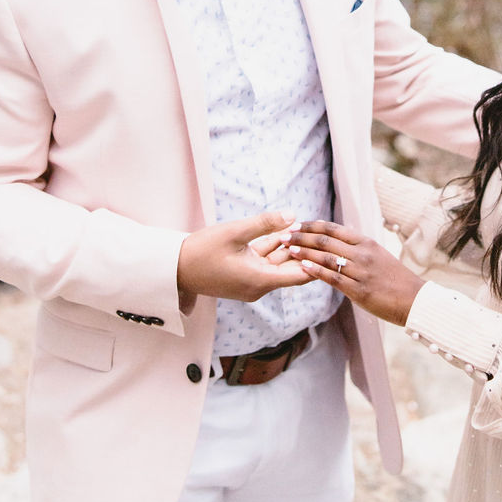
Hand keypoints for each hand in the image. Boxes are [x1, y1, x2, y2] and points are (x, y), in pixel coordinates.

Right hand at [177, 212, 310, 313]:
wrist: (175, 268)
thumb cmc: (202, 251)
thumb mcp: (234, 232)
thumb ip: (264, 223)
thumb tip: (293, 215)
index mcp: (260, 280)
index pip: (300, 275)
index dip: (315, 259)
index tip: (326, 243)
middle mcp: (259, 286)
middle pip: (291, 268)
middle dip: (303, 248)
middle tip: (318, 228)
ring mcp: (251, 283)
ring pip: (278, 263)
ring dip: (288, 246)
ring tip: (304, 224)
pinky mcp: (244, 278)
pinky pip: (265, 262)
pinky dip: (273, 248)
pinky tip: (283, 229)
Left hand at [286, 221, 423, 325]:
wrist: (413, 299)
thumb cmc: (394, 278)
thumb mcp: (378, 254)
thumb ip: (358, 247)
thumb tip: (338, 239)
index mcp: (366, 242)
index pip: (333, 229)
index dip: (312, 226)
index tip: (296, 225)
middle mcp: (362, 254)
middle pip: (326, 240)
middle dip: (302, 237)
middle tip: (284, 235)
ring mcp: (361, 272)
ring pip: (326, 257)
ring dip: (304, 252)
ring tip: (287, 249)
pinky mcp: (359, 290)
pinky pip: (333, 278)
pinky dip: (316, 271)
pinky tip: (302, 267)